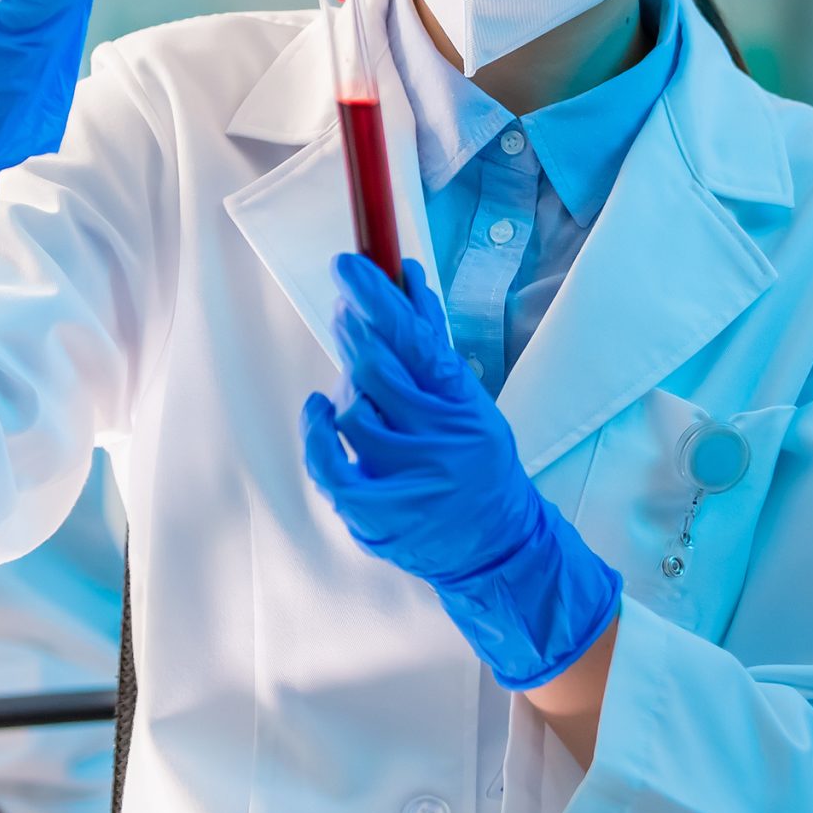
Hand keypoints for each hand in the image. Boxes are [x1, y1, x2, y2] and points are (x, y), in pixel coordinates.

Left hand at [303, 254, 622, 690]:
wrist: (496, 546)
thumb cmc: (477, 464)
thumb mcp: (468, 401)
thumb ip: (432, 344)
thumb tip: (405, 279)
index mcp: (463, 405)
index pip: (415, 339)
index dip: (378, 296)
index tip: (350, 265)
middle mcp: (440, 441)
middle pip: (378, 368)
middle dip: (354, 329)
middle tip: (345, 307)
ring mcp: (408, 480)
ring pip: (352, 412)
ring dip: (344, 389)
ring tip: (354, 388)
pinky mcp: (378, 514)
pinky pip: (330, 464)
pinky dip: (316, 433)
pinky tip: (317, 411)